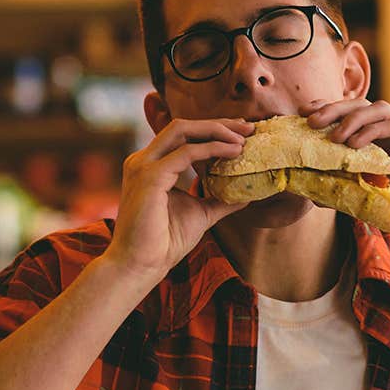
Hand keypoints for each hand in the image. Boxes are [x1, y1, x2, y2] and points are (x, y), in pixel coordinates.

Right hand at [104, 118, 254, 280]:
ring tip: (243, 139)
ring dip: (216, 131)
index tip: (241, 133)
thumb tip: (245, 194)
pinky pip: (186, 152)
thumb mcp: (200, 213)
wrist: (141, 265)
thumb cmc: (165, 243)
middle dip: (218, 124)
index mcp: (151, 166)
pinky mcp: (150, 176)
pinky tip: (233, 152)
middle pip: (183, 126)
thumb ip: (219, 199)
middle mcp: (144, 160)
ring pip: (183, 130)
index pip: (183, 136)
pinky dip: (212, 148)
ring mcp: (144, 165)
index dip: (213, 130)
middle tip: (248, 128)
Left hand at [299, 99, 389, 252]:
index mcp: (384, 144)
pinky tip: (353, 144)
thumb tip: (312, 193)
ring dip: (351, 118)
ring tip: (332, 136)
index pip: (353, 119)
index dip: (328, 113)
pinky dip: (372, 129)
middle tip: (310, 119)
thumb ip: (347, 193)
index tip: (303, 117)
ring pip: (378, 109)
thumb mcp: (370, 204)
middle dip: (333, 109)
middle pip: (362, 107)